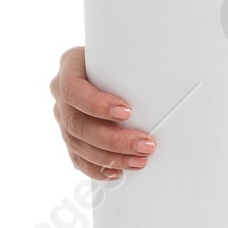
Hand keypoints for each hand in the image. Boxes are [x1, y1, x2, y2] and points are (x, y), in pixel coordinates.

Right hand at [49, 45, 155, 180]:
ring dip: (111, 157)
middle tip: (145, 144)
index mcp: (70, 65)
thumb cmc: (123, 58)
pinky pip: (78, 159)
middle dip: (114, 139)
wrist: (112, 65)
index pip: (73, 89)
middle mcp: (61, 92)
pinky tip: (117, 172)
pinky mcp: (70, 136)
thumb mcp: (125, 54)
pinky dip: (98, 169)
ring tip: (140, 160)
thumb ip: (133, 66)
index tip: (127, 112)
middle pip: (77, 123)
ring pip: (78, 144)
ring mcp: (63, 115)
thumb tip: (167, 82)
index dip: (97, 105)